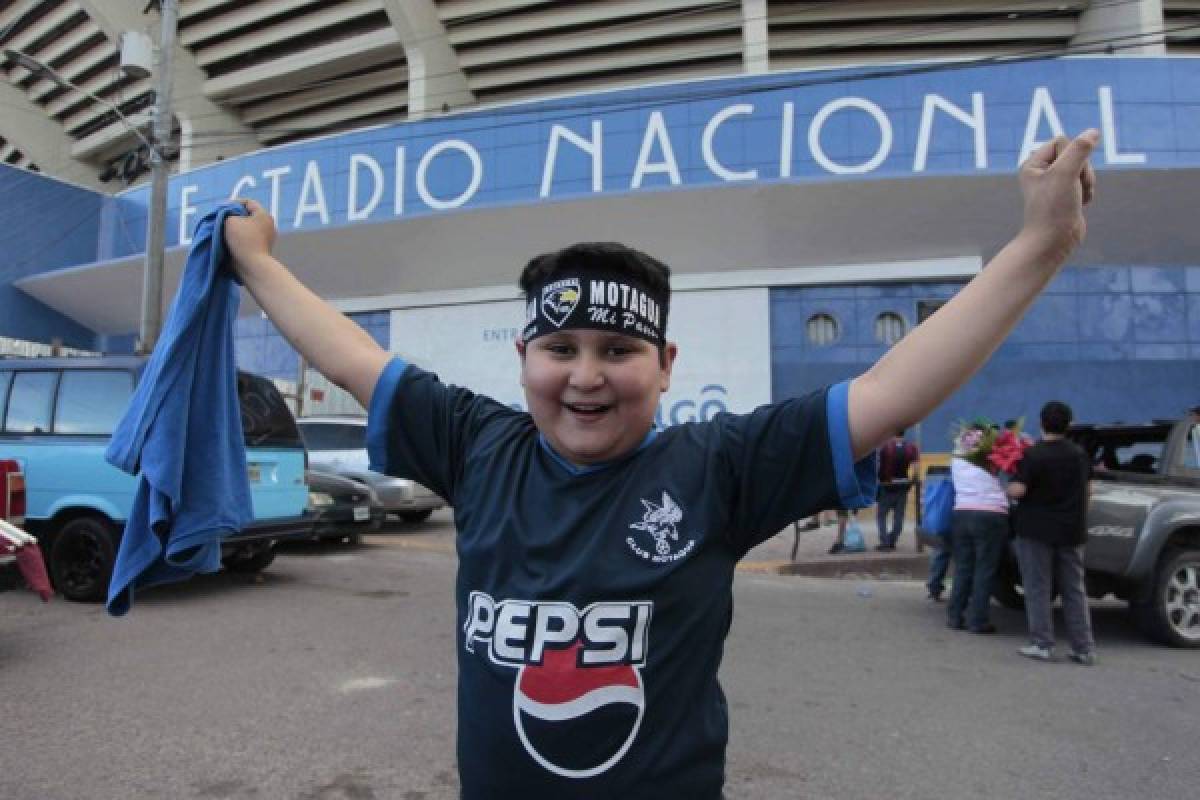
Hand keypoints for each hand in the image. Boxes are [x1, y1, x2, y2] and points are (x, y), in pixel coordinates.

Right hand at [224, 198, 276, 277]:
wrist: (253, 265)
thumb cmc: (242, 240)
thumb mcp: (229, 220)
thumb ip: (227, 213)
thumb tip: (227, 216)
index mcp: (264, 215)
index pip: (248, 202)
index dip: (233, 203)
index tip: (221, 209)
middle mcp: (268, 225)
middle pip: (247, 216)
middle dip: (234, 217)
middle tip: (221, 219)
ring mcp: (266, 238)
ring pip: (247, 228)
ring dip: (235, 229)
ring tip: (223, 231)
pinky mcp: (261, 249)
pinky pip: (248, 239)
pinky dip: (239, 238)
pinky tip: (229, 242)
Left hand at [1018, 129, 1098, 265]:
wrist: (1053, 241)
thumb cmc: (1053, 208)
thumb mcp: (1065, 174)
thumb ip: (1079, 150)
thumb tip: (1093, 132)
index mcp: (1033, 163)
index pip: (1062, 141)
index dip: (1071, 156)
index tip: (1063, 176)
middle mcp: (1042, 171)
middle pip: (1076, 153)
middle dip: (1082, 170)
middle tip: (1072, 189)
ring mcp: (1055, 183)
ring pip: (1084, 167)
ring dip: (1086, 182)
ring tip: (1076, 198)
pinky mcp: (1067, 193)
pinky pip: (1086, 182)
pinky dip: (1087, 192)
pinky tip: (1079, 205)